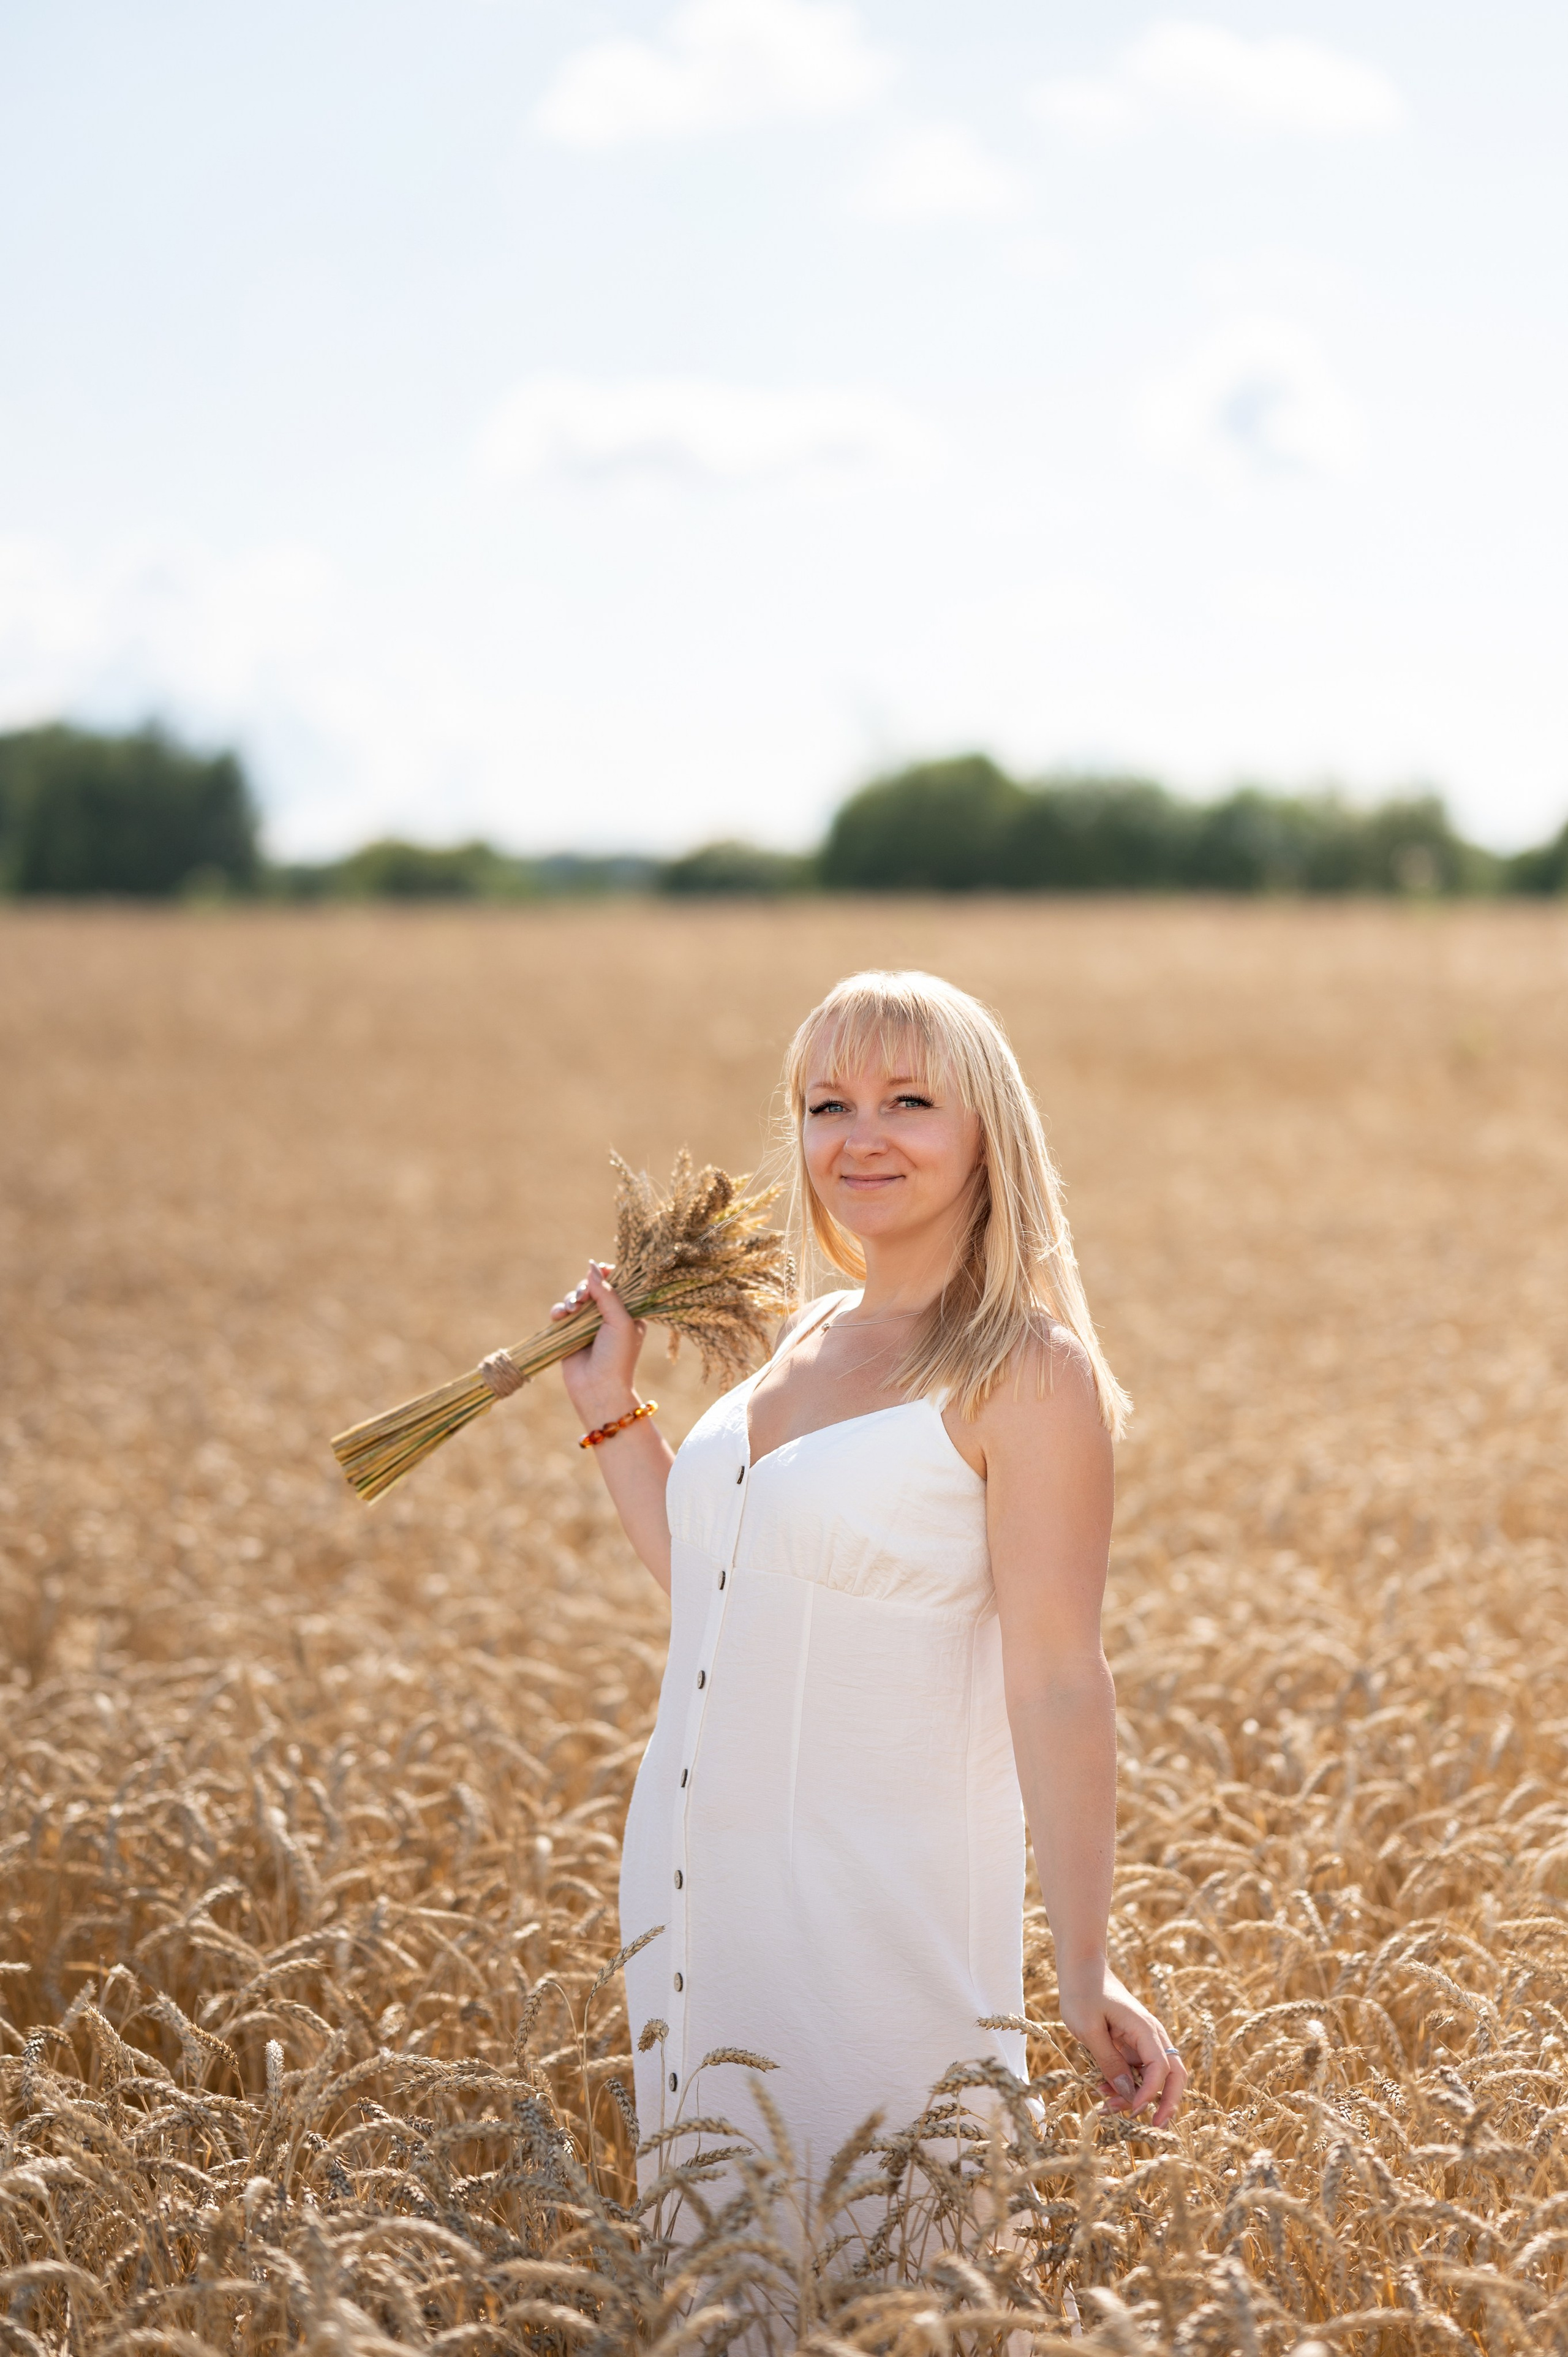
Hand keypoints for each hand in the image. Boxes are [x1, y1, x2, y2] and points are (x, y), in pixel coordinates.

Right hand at [550, 1261, 646, 1424]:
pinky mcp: (569, 1333)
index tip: (602, 1271)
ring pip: (575, 1298)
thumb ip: (607, 1292)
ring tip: (572, 1308)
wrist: (598, 1388)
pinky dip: (559, 1310)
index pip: (618, 1284)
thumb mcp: (620, 1320)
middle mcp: (608, 1316)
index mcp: (628, 1312)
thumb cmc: (617, 1356)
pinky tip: (561, 1315)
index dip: (608, 1275)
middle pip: (593, 1287)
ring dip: (571, 1298)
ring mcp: (587, 1324)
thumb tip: (592, 1265)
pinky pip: (561, 1312)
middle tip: (583, 1297)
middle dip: (585, 1287)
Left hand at [1058, 1963, 1186, 2127]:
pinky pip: (1136, 2070)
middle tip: (1153, 2127)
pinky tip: (1102, 2089)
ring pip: (1153, 2077)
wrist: (1080, 1966)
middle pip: (1174, 2075)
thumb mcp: (1089, 2029)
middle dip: (1167, 2103)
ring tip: (1108, 2106)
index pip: (1161, 2068)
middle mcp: (1151, 2036)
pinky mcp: (1131, 2044)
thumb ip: (1110, 2062)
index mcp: (1145, 2028)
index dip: (1150, 2094)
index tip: (1132, 2111)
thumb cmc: (1083, 1992)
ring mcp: (1142, 2040)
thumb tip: (1129, 2094)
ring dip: (1138, 2096)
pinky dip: (1125, 2085)